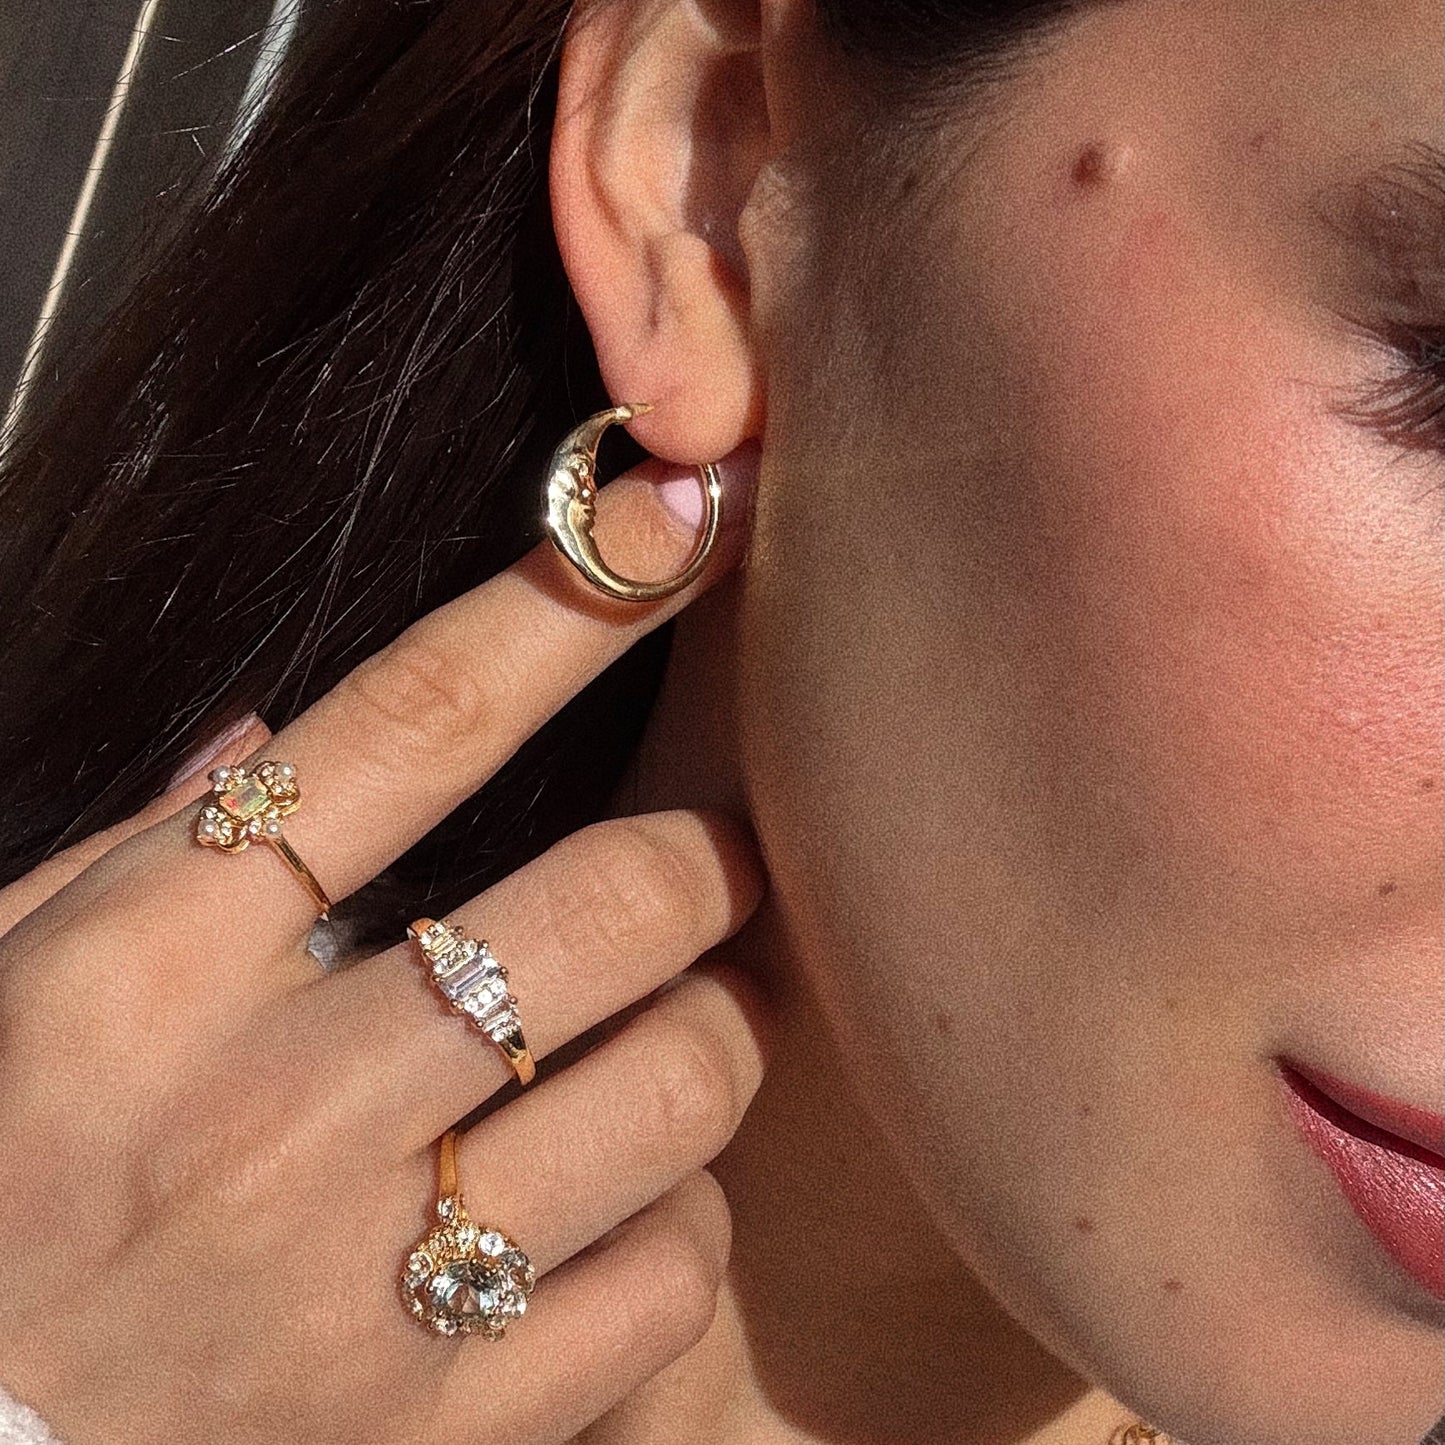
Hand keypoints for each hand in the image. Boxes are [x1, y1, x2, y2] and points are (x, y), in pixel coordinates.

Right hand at [0, 446, 769, 1443]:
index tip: (671, 529)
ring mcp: (367, 1292)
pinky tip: (614, 1206)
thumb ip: (134, 860)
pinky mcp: (445, 1438)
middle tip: (708, 862)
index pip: (414, 726)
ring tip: (674, 1031)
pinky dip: (680, 1218)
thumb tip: (276, 739)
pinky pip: (672, 1275)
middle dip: (708, 856)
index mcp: (144, 973)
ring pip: (684, 1085)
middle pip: (617, 900)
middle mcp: (272, 1116)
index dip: (570, 604)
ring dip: (717, 1033)